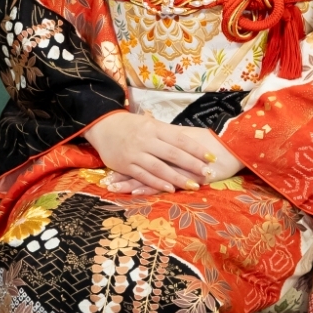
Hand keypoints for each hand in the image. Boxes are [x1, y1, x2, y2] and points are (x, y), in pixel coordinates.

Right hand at [83, 113, 242, 193]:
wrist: (102, 125)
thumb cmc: (130, 125)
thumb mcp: (149, 123)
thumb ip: (167, 133)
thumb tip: (191, 141)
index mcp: (155, 128)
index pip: (180, 139)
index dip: (196, 149)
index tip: (211, 157)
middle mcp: (146, 140)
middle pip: (173, 154)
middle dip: (192, 165)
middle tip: (209, 173)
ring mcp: (135, 153)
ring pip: (160, 167)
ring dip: (178, 178)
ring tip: (194, 186)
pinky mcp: (125, 165)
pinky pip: (143, 176)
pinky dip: (157, 183)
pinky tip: (171, 189)